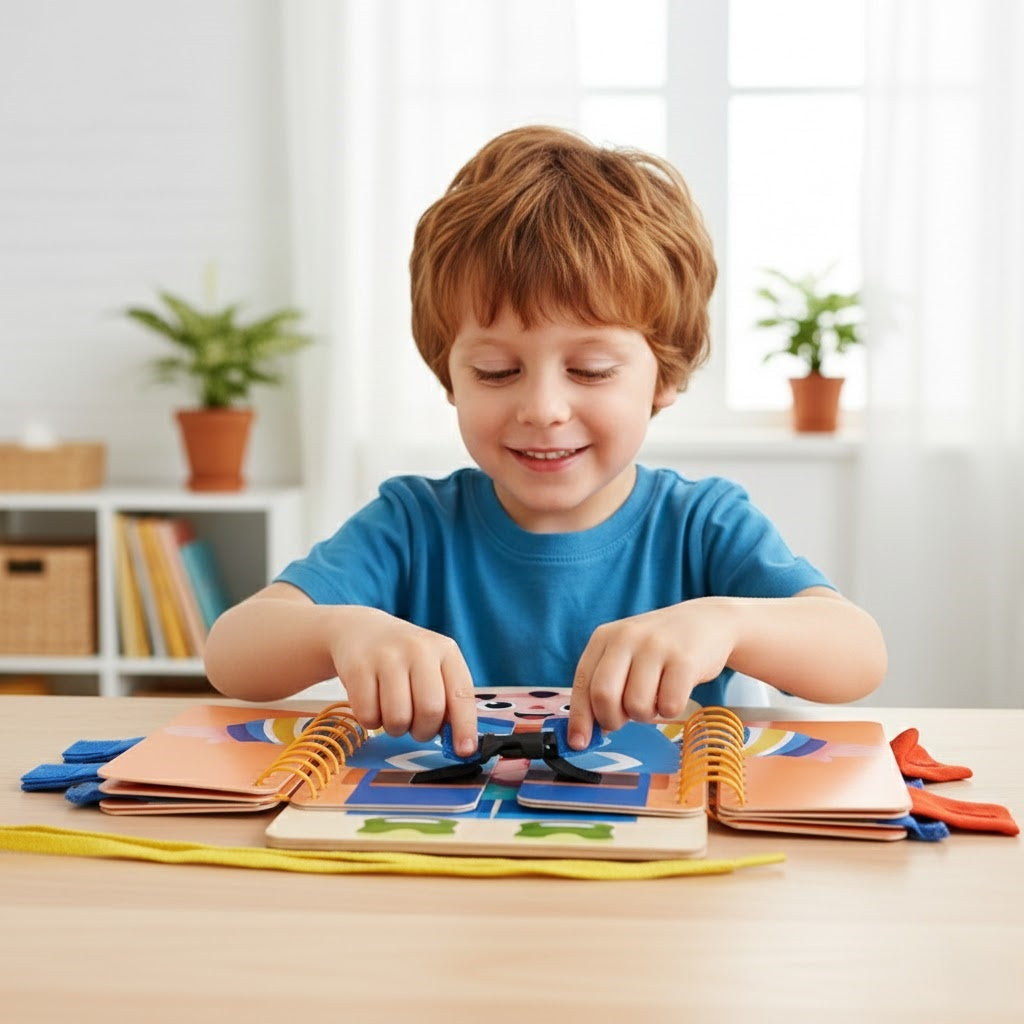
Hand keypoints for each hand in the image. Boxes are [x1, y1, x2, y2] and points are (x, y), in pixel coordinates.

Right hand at [328, 607, 477, 755]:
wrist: (361, 630)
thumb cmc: (404, 659)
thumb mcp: (433, 667)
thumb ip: (448, 700)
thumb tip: (459, 744)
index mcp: (445, 651)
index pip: (461, 694)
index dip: (464, 727)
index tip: (464, 751)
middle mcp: (419, 649)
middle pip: (430, 710)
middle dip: (424, 731)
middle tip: (417, 727)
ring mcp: (387, 656)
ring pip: (398, 718)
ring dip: (396, 729)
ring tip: (393, 713)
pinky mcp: (358, 668)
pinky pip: (368, 716)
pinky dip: (371, 721)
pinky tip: (373, 703)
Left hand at [566, 599, 736, 748]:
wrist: (707, 621)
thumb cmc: (659, 647)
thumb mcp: (626, 654)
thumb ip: (605, 684)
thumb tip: (589, 731)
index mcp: (604, 637)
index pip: (582, 683)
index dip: (579, 718)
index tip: (579, 743)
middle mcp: (626, 637)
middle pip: (604, 695)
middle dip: (612, 719)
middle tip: (625, 718)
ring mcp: (656, 646)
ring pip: (636, 705)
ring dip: (646, 714)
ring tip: (655, 696)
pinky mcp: (685, 660)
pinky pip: (669, 706)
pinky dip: (671, 710)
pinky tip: (675, 692)